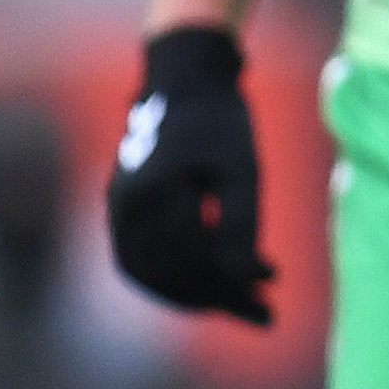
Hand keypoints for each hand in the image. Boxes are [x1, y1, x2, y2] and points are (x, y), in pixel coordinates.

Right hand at [104, 25, 276, 324]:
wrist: (184, 81)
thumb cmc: (222, 122)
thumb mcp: (244, 169)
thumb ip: (241, 226)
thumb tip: (244, 281)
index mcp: (159, 193)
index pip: (195, 264)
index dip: (233, 292)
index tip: (270, 306)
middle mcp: (128, 206)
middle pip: (171, 274)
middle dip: (219, 297)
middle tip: (262, 307)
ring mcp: (117, 208)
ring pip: (150, 273)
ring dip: (194, 291)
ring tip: (239, 297)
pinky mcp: (119, 208)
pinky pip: (139, 257)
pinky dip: (172, 276)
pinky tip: (211, 279)